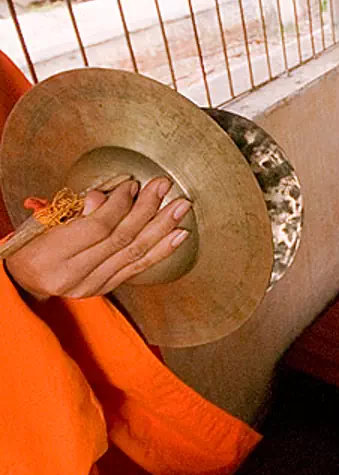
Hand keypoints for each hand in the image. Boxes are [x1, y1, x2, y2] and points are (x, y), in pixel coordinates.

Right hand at [5, 177, 191, 300]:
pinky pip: (138, 268)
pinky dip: (161, 250)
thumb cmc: (30, 244)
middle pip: (121, 239)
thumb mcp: (43, 221)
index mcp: (52, 255)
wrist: (22, 281)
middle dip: (147, 209)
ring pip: (134, 254)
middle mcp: (73, 275)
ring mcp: (91, 286)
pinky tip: (178, 235)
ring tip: (180, 207)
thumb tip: (104, 197)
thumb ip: (74, 210)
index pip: (97, 227)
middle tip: (163, 186)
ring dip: (161, 227)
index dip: (119, 203)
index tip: (132, 185)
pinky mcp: (104, 289)